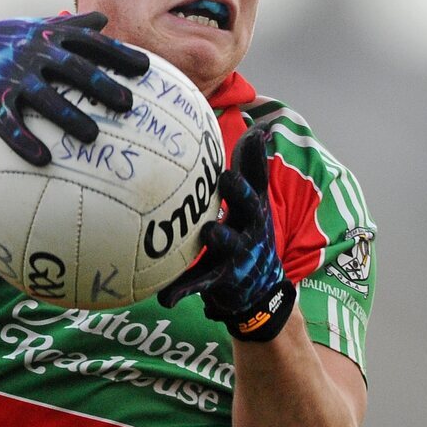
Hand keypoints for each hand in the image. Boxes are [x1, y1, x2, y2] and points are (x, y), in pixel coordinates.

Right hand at [0, 12, 148, 164]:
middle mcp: (32, 53)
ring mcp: (11, 75)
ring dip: (70, 117)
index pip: (89, 43)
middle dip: (102, 85)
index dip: (118, 54)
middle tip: (128, 104)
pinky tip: (43, 159)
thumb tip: (103, 19)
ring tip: (92, 136)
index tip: (147, 68)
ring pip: (45, 97)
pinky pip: (9, 123)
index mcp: (46, 36)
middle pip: (74, 69)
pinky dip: (25, 141)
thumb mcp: (32, 27)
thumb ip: (69, 26)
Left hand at [158, 125, 295, 341]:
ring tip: (209, 231)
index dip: (254, 161)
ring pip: (226, 245)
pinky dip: (181, 291)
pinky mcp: (218, 281)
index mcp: (253, 209)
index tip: (252, 136)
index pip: (257, 181)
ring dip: (219, 237)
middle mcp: (249, 230)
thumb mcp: (256, 201)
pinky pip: (197, 285)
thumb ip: (252, 167)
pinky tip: (165, 298)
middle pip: (249, 210)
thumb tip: (260, 128)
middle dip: (239, 194)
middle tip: (227, 178)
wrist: (260, 289)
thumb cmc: (250, 231)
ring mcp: (235, 256)